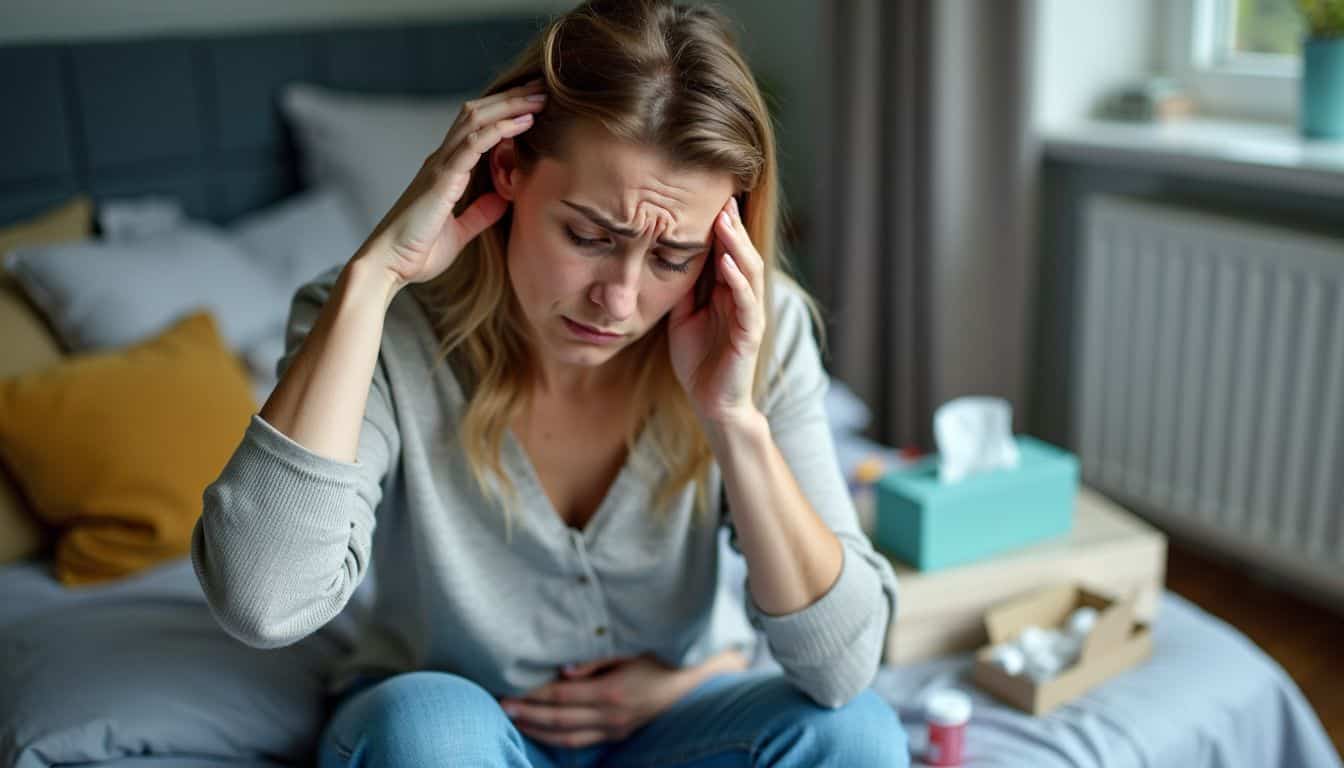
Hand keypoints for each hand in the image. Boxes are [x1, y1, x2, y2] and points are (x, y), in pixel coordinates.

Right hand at [357, 78, 547, 289]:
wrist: (388, 265)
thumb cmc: (417, 252)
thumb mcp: (459, 232)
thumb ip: (479, 214)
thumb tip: (502, 199)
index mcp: (445, 171)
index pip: (476, 128)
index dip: (503, 113)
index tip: (533, 105)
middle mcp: (442, 161)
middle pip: (478, 113)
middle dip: (511, 98)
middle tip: (542, 88)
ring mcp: (440, 166)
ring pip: (477, 119)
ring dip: (510, 105)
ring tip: (539, 96)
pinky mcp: (442, 178)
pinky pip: (474, 143)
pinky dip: (500, 128)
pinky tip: (524, 121)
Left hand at [498, 651, 744, 747]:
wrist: (695, 681)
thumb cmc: (662, 655)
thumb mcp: (632, 649)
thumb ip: (596, 659)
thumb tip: (563, 669)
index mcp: (612, 692)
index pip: (561, 696)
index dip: (532, 695)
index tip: (508, 689)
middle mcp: (611, 716)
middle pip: (558, 719)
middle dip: (527, 713)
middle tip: (500, 705)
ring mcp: (616, 729)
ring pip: (567, 738)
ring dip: (537, 730)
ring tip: (514, 720)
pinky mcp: (619, 734)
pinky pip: (582, 742)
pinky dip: (558, 739)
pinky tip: (542, 731)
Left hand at [668, 195, 765, 425]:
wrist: (711, 402)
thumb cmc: (697, 359)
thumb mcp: (682, 315)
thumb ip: (683, 288)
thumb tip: (666, 256)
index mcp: (727, 292)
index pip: (726, 251)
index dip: (719, 226)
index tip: (704, 197)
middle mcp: (742, 298)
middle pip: (741, 253)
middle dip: (732, 226)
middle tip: (721, 197)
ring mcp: (749, 315)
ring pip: (750, 271)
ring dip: (737, 245)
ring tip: (725, 221)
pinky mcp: (750, 334)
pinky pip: (748, 303)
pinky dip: (738, 280)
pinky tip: (727, 262)